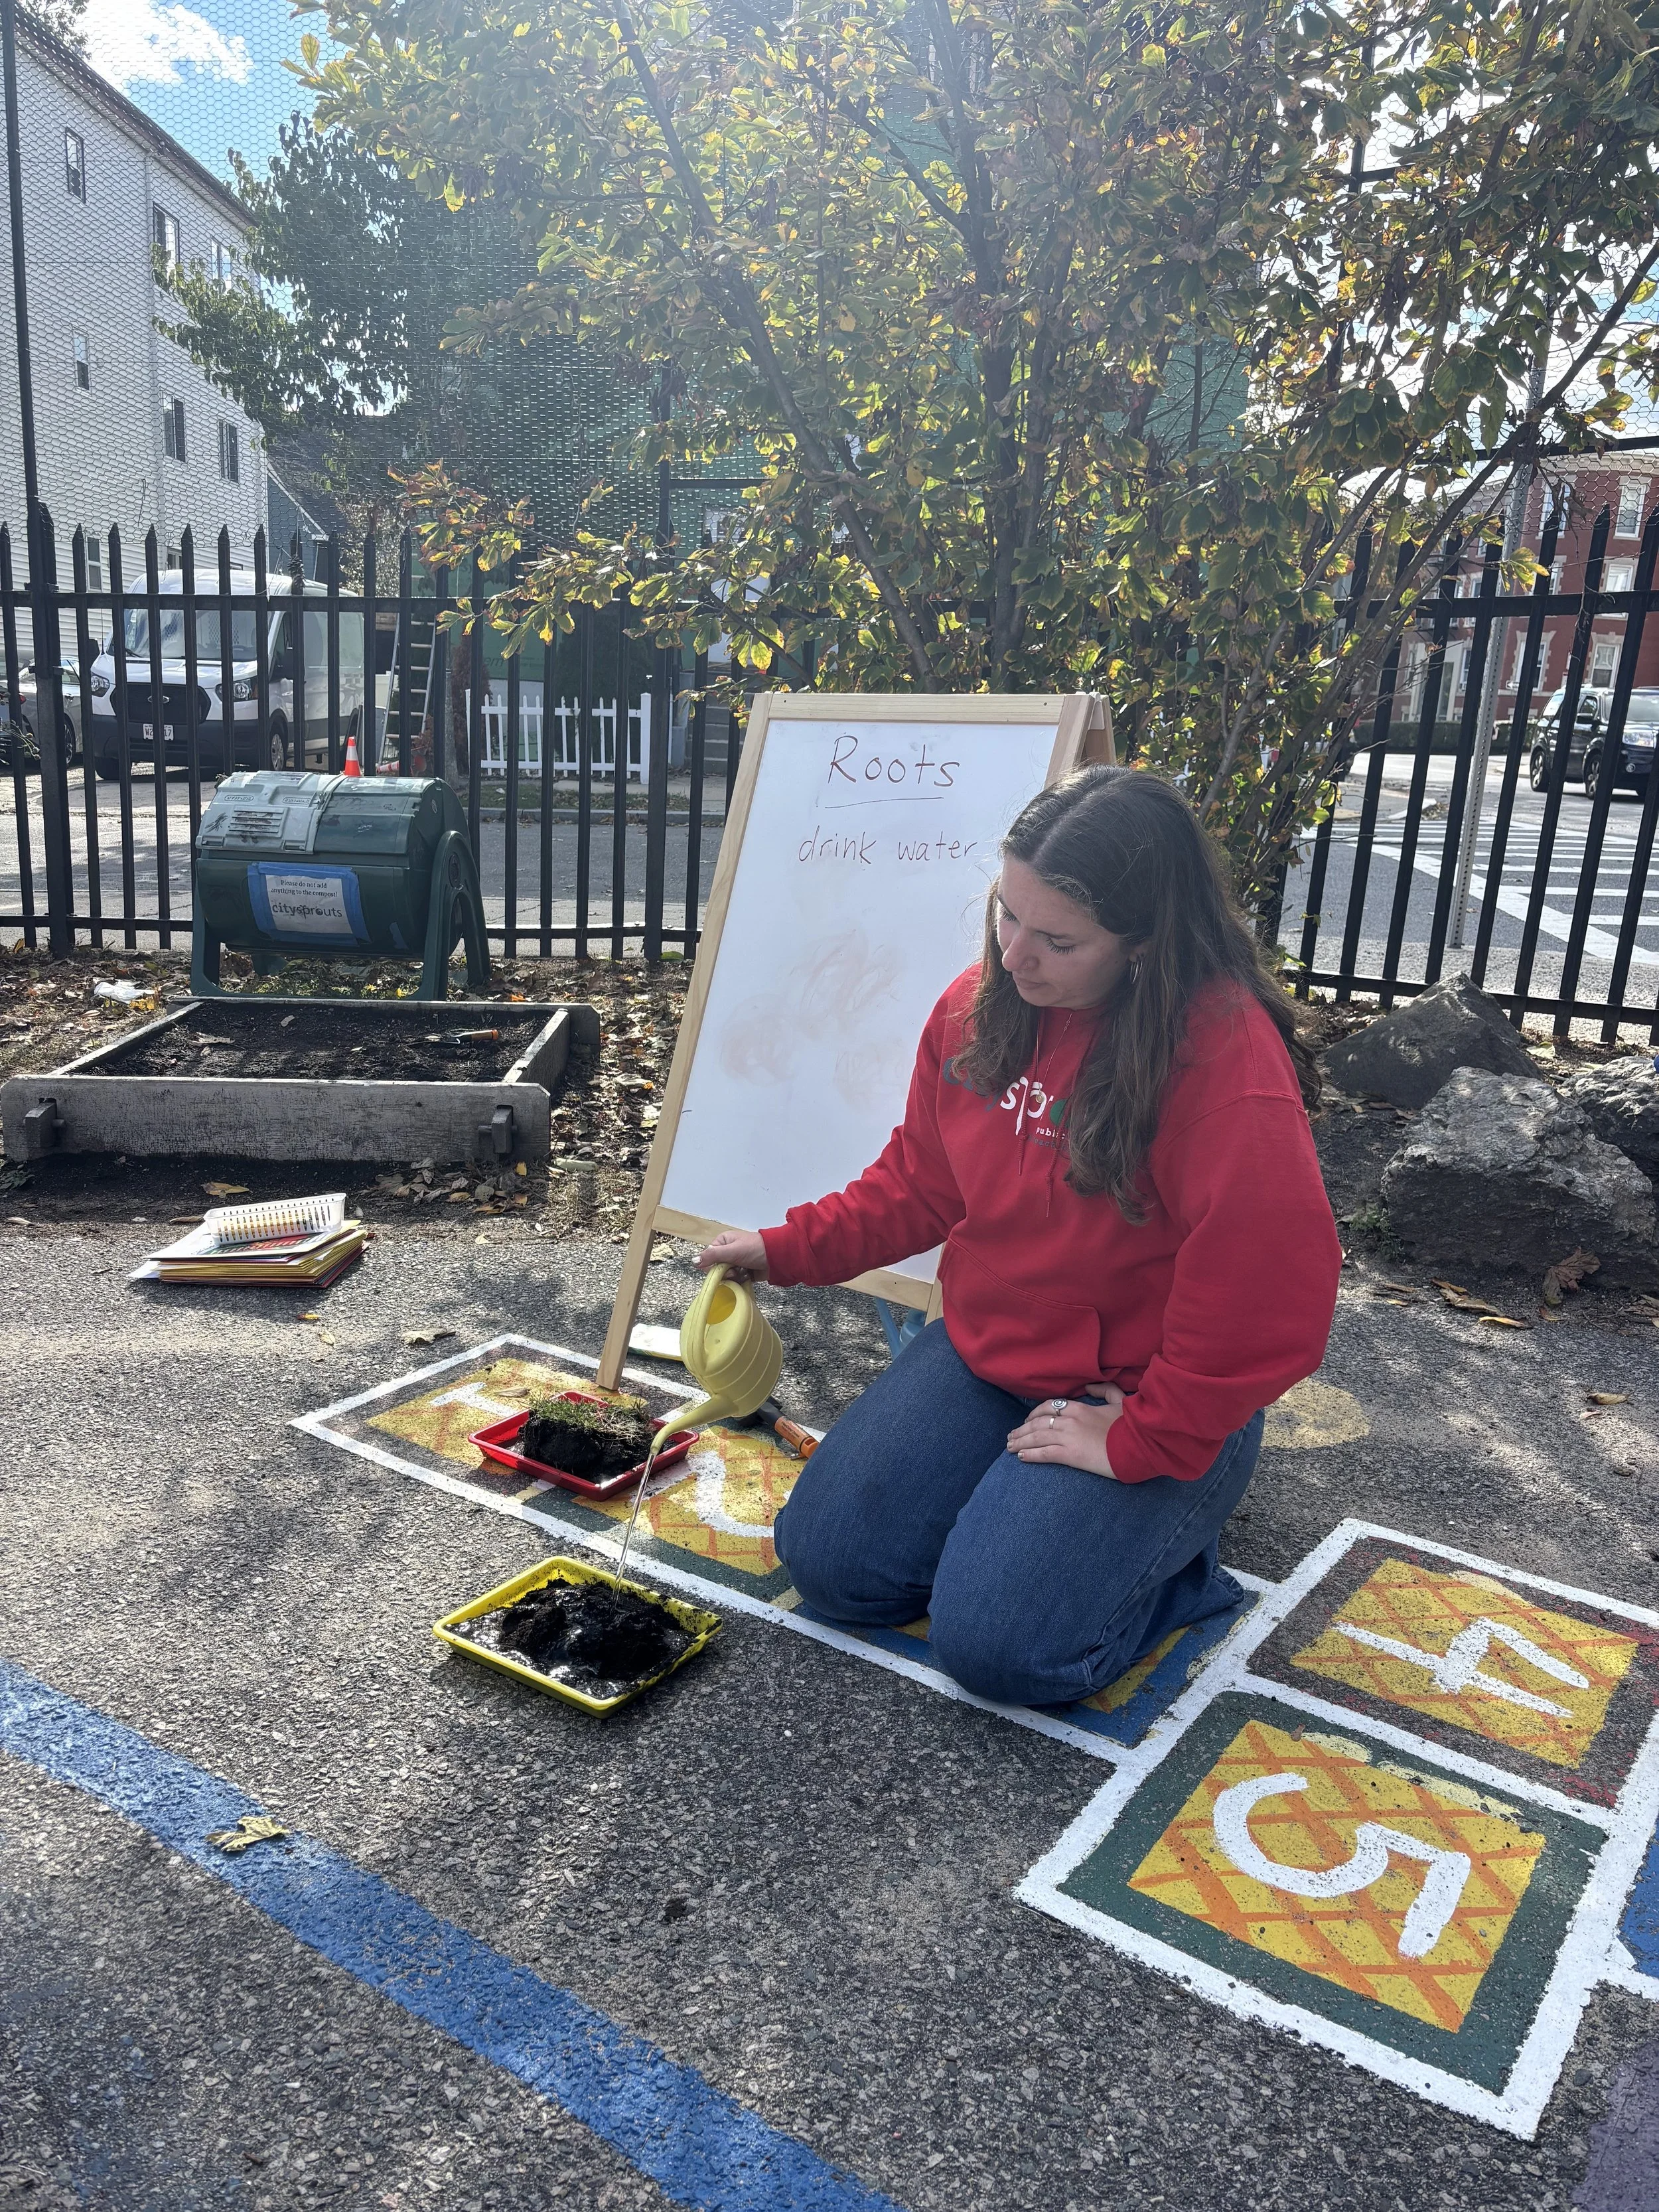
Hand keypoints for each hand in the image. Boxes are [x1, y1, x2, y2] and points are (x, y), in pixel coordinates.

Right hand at [695, 1229, 769, 1282]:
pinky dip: (741, 1280)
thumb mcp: (731, 1251)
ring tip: (744, 1273)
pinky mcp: (745, 1272)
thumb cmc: (754, 1249)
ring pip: (726, 1276)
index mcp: (723, 1242)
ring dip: (734, 1277)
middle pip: (717, 1268)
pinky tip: (747, 1277)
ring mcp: (737, 1262)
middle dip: (725, 1272)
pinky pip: (736, 1280)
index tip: (721, 1269)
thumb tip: (693, 1261)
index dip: (713, 1266)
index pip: (709, 1257)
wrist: (777, 1257)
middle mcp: (728, 1251)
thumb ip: (712, 1256)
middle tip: (735, 1271)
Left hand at [1007, 1384, 1125, 1479]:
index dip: (1033, 1414)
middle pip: (1038, 1423)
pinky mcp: (1071, 1454)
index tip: (1027, 1421)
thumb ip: (1105, 1390)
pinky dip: (1030, 1454)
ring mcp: (1068, 1437)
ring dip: (1021, 1441)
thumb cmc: (1131, 1424)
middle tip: (1011, 1436)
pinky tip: (1021, 1457)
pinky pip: (1045, 1453)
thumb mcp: (1119, 1401)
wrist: (1139, 1444)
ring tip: (1010, 1447)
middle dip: (1022, 1430)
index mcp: (1079, 1408)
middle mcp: (1070, 1420)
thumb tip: (1089, 1386)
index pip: (1049, 1407)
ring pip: (1037, 1437)